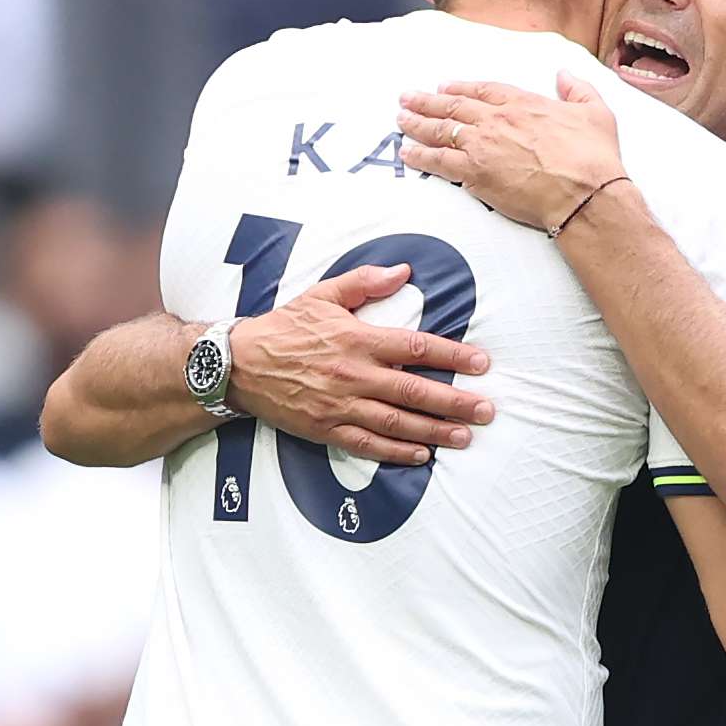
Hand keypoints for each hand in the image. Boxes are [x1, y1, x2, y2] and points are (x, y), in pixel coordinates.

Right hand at [229, 262, 493, 465]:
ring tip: (465, 436)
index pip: (417, 348)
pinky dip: (397, 452)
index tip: (481, 364)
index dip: (453, 356)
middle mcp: (354, 375)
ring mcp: (341, 405)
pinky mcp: (326, 429)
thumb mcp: (323, 294)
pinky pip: (368, 445)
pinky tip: (422, 455)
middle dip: (455, 402)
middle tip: (486, 410)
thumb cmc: (283, 328)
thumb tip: (404, 271)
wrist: (238, 364)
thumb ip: (365, 282)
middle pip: (415, 392)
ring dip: (434, 431)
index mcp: (358, 339)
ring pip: (397, 423)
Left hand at [397, 72, 626, 230]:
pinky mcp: (474, 173)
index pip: (484, 90)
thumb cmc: (594, 156)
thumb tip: (564, 74)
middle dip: (427, 101)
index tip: (445, 86)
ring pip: (440, 130)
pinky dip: (420, 156)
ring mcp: (482, 145)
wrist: (584, 192)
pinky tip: (406, 153)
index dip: (462, 88)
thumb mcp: (595, 112)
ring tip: (400, 120)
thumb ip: (578, 89)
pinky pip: (438, 162)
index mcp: (524, 103)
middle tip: (407, 98)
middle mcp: (497, 119)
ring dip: (417, 123)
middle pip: (454, 105)